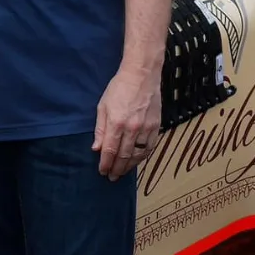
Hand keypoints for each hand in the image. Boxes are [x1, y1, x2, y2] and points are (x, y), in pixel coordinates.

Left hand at [93, 64, 161, 179]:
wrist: (141, 76)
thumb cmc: (118, 89)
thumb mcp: (102, 107)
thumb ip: (100, 129)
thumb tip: (97, 148)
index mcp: (117, 123)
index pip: (110, 150)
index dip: (106, 163)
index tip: (102, 172)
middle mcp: (133, 128)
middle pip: (124, 155)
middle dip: (117, 168)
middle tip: (111, 177)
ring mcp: (146, 128)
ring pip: (138, 154)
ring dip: (130, 166)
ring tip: (122, 172)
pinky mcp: (157, 126)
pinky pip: (150, 146)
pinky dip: (143, 156)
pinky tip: (137, 161)